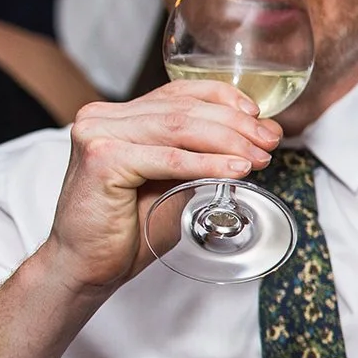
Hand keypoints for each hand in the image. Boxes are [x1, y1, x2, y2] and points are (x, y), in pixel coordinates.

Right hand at [46, 82, 279, 291]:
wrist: (88, 265)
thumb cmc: (129, 228)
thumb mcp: (174, 182)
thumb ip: (201, 156)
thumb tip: (252, 139)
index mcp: (119, 116)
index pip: (179, 92)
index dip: (224, 99)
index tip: (260, 117)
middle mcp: (103, 117)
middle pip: (184, 109)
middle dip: (236, 125)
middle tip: (270, 141)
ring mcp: (98, 134)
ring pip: (180, 128)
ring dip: (229, 142)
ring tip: (259, 158)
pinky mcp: (101, 159)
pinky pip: (169, 158)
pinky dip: (208, 164)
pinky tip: (235, 171)